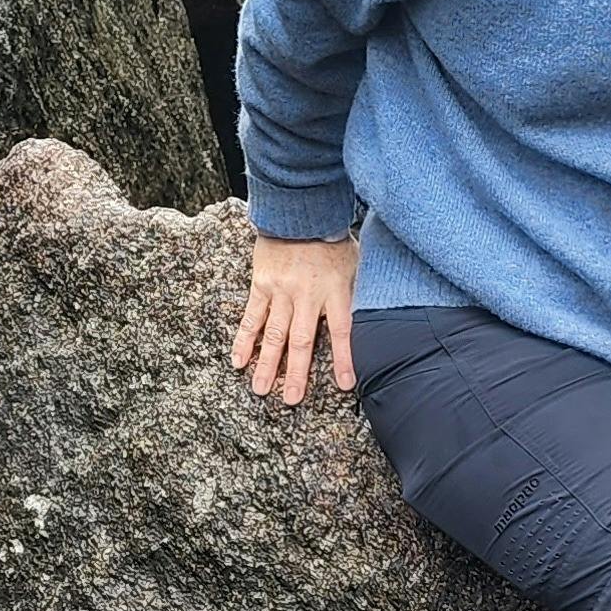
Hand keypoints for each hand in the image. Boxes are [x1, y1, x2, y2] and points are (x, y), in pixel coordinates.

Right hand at [233, 229, 357, 403]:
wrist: (299, 210)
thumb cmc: (331, 239)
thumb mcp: (355, 262)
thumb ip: (356, 291)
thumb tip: (372, 314)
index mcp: (335, 290)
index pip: (341, 331)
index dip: (343, 359)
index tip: (346, 385)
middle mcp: (308, 295)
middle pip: (302, 341)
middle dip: (296, 373)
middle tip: (290, 400)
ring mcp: (282, 291)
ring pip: (274, 334)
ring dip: (267, 364)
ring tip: (261, 390)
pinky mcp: (262, 285)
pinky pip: (252, 317)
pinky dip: (245, 340)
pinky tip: (238, 360)